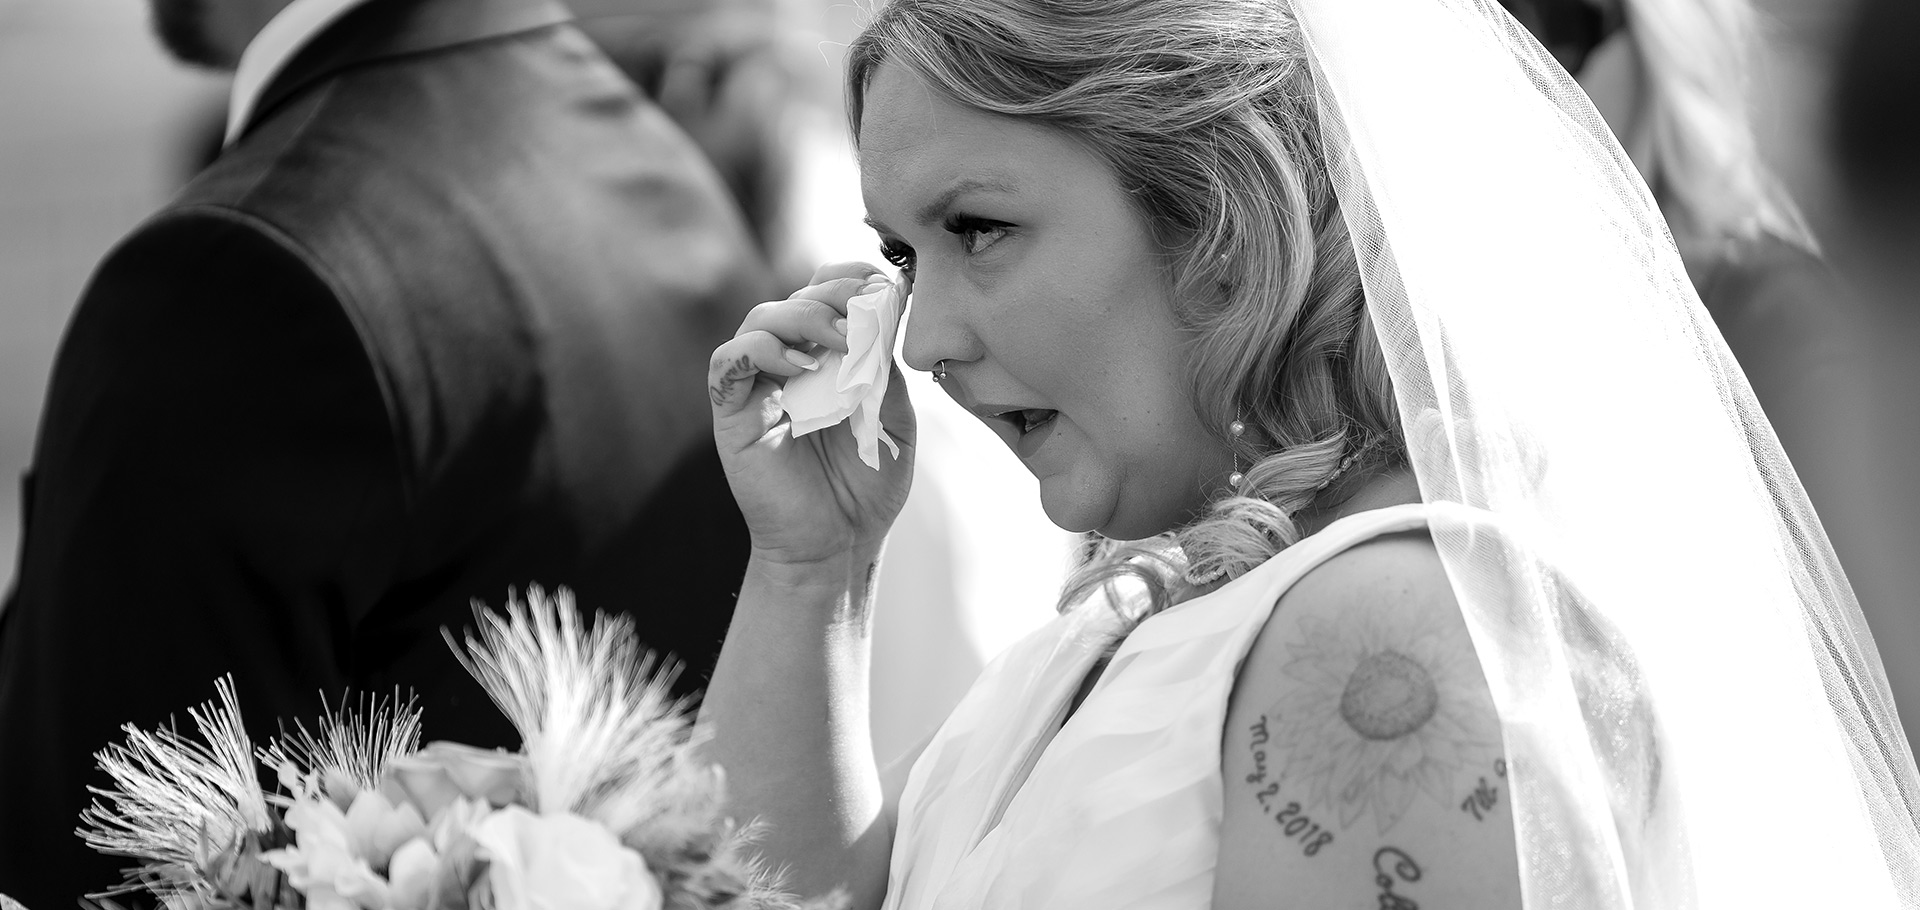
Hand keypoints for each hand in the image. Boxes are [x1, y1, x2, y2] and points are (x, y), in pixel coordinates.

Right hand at [708, 262, 916, 569]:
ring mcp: (757, 386)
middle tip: (863, 317)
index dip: (847, 278)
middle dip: (833, 296)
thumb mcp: (894, 418)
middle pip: (795, 298)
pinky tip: (800, 368)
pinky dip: (762, 349)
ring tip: (839, 342)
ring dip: (802, 317)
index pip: (822, 294)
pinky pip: (729, 359)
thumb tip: (883, 314)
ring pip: (760, 318)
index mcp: (825, 359)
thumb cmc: (867, 486)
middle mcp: (788, 364)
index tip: (883, 286)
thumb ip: (885, 368)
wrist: (838, 546)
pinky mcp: (733, 412)